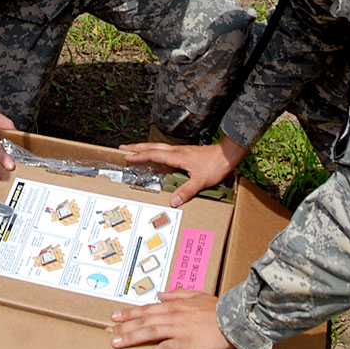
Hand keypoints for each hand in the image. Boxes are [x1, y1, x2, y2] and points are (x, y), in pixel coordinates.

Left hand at [108, 289, 232, 348]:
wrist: (233, 319)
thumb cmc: (216, 308)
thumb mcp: (196, 295)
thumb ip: (177, 294)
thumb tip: (160, 294)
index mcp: (173, 305)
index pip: (146, 310)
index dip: (129, 314)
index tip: (114, 317)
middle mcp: (171, 316)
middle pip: (143, 321)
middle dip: (123, 327)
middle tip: (107, 332)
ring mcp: (177, 329)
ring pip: (149, 333)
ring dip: (131, 338)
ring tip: (115, 343)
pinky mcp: (185, 343)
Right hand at [119, 136, 247, 207]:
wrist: (227, 155)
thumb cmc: (215, 165)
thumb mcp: (201, 180)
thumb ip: (187, 191)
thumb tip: (173, 201)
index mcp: (177, 156)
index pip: (153, 155)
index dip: (139, 156)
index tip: (127, 157)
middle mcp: (176, 151)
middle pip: (152, 147)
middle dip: (136, 148)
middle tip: (123, 148)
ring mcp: (180, 151)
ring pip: (158, 147)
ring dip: (144, 148)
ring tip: (134, 149)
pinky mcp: (185, 153)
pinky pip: (164, 150)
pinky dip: (155, 150)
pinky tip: (156, 155)